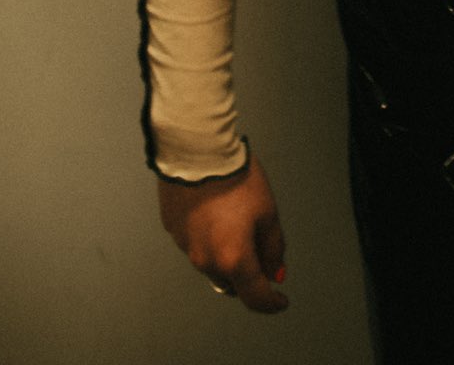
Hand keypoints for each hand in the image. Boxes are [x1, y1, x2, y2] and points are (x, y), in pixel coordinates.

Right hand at [156, 152, 288, 312]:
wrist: (198, 150)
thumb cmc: (236, 177)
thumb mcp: (268, 211)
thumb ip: (273, 248)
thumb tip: (275, 272)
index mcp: (233, 260)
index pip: (255, 297)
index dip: (271, 303)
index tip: (280, 300)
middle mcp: (206, 261)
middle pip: (232, 282)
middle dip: (248, 273)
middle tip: (262, 249)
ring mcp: (185, 247)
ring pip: (211, 264)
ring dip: (226, 255)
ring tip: (237, 220)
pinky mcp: (172, 230)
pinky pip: (194, 243)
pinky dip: (208, 237)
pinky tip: (215, 211)